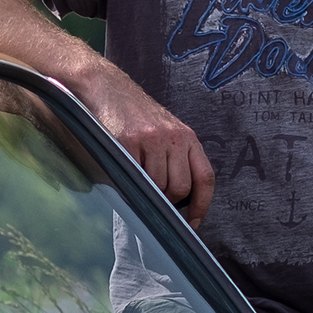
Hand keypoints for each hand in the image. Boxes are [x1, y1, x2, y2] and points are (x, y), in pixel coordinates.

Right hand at [79, 73, 215, 222]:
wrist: (107, 88)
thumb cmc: (136, 116)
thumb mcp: (165, 133)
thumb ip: (175, 161)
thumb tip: (176, 203)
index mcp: (188, 137)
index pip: (205, 178)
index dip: (201, 206)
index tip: (193, 224)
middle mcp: (174, 138)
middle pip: (180, 188)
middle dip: (167, 202)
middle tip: (154, 197)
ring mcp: (151, 139)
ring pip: (157, 186)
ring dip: (146, 191)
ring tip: (135, 178)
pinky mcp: (128, 141)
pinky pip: (133, 176)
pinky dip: (128, 182)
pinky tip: (123, 171)